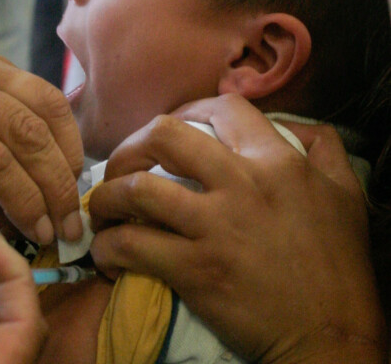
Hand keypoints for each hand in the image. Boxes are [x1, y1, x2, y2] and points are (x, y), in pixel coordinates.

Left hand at [0, 49, 83, 243]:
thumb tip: (38, 230)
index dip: (26, 200)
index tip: (46, 234)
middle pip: (25, 130)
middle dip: (56, 183)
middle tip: (70, 223)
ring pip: (45, 104)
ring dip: (68, 154)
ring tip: (73, 194)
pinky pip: (44, 92)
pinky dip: (63, 130)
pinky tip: (67, 161)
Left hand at [89, 96, 386, 363]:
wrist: (332, 338)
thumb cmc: (339, 265)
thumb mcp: (345, 191)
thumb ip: (323, 146)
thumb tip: (296, 124)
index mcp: (276, 160)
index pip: (221, 107)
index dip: (189, 109)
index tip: (172, 133)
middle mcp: (241, 183)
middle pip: (165, 134)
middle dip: (132, 146)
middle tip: (124, 167)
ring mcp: (215, 226)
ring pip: (137, 188)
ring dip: (106, 196)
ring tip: (101, 208)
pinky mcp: (196, 270)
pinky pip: (133, 245)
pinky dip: (110, 247)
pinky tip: (109, 254)